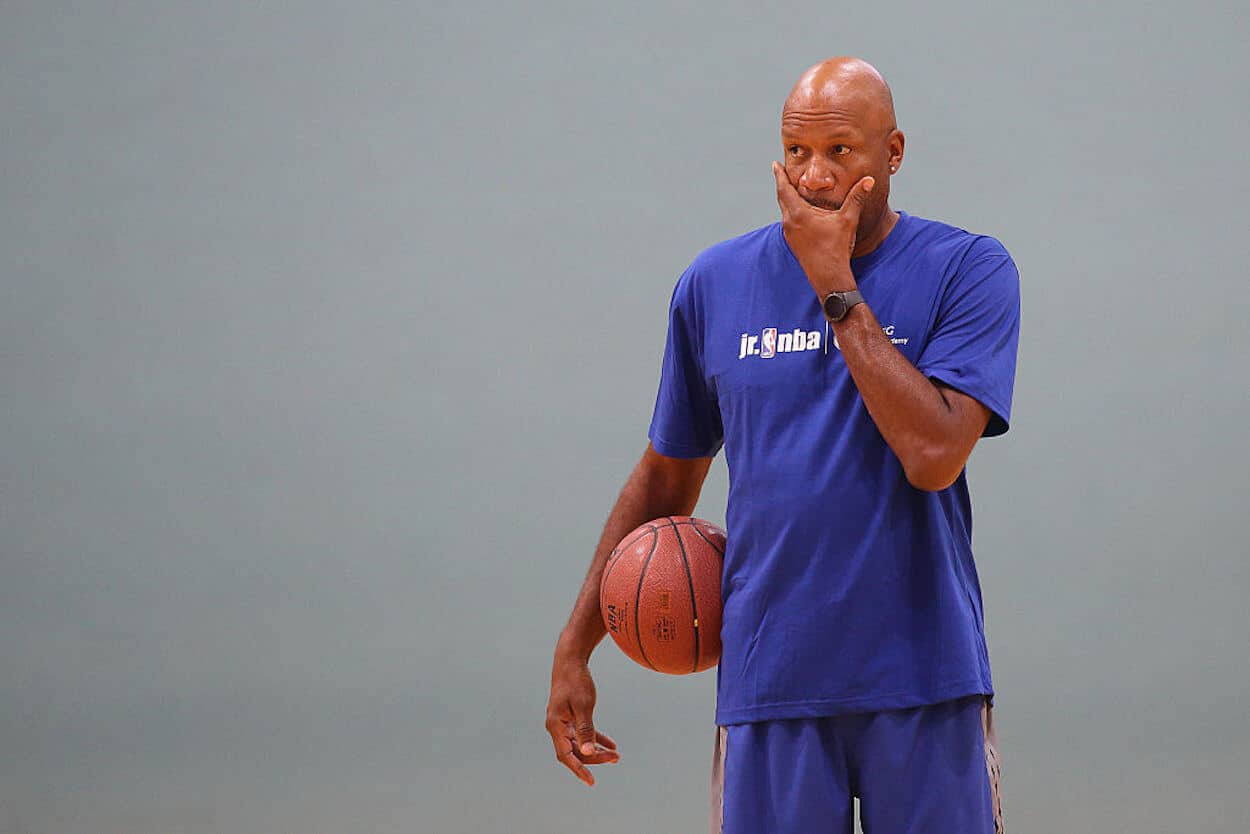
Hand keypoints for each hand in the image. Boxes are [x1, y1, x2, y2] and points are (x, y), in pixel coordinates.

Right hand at [545, 653, 619, 785]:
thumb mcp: (583, 706)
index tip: (591, 781)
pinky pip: (582, 733)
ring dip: (596, 750)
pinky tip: (610, 744)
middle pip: (574, 751)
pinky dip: (595, 739)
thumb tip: (589, 752)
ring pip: (579, 744)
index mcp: (555, 726)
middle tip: (614, 759)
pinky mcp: (570, 716)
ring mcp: (563, 722)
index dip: (579, 769)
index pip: (566, 755)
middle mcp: (556, 726)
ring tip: (615, 756)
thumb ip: (585, 730)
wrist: (570, 661)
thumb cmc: (576, 681)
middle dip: (593, 758)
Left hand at [772, 161, 874, 294]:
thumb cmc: (837, 248)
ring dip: (787, 198)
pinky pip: (789, 220)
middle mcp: (789, 222)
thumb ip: (857, 198)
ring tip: (791, 188)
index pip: (784, 189)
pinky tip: (800, 211)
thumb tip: (869, 180)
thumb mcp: (848, 220)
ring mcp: (790, 234)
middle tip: (781, 171)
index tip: (775, 164)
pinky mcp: (793, 242)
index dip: (779, 175)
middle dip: (782, 184)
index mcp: (798, 214)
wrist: (828, 276)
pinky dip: (791, 210)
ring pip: (785, 210)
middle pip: (782, 198)